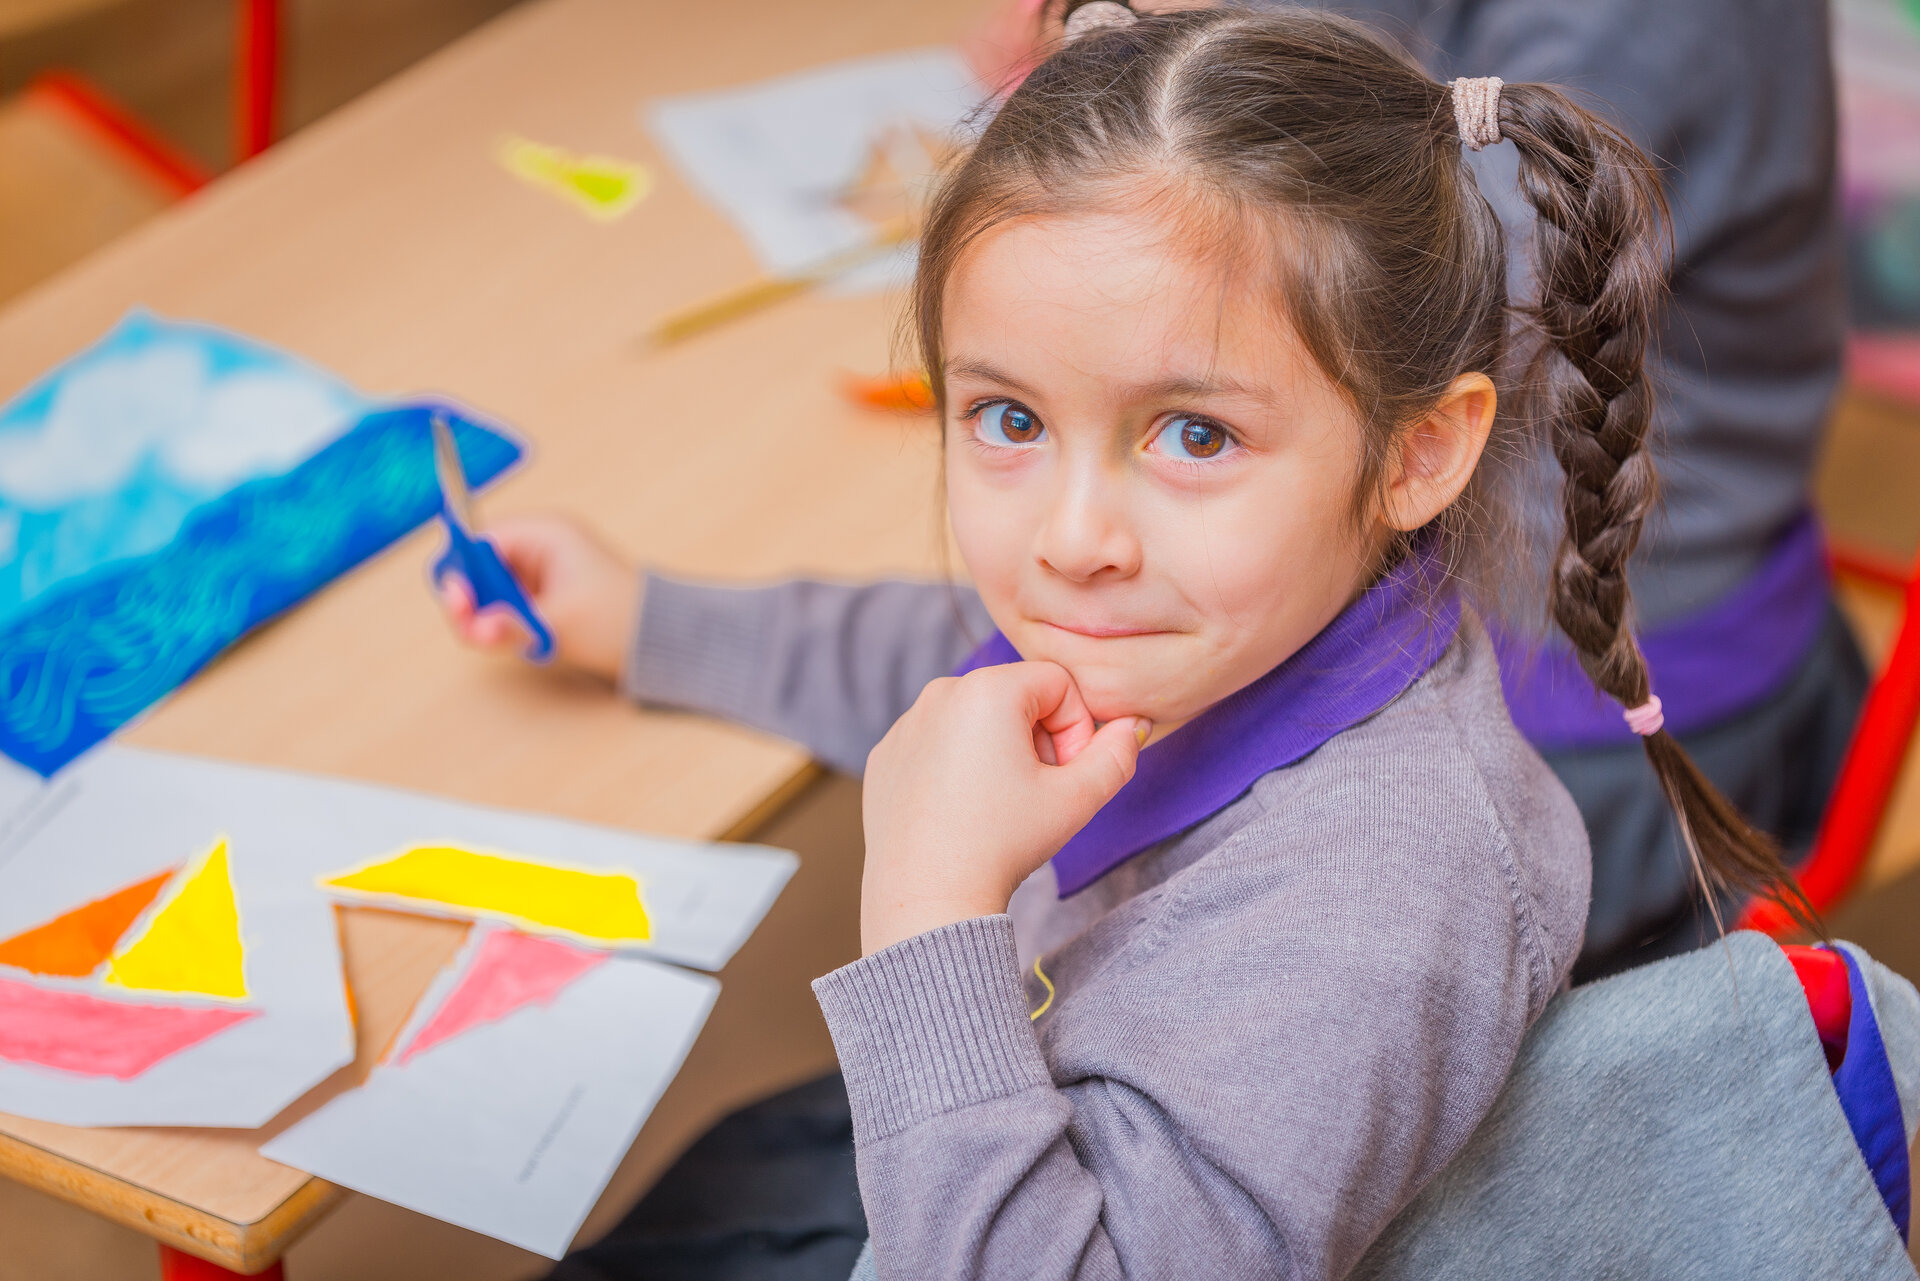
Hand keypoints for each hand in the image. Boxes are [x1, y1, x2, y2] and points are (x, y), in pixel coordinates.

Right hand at [435, 515, 638, 681]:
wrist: (662, 638)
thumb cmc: (621, 620)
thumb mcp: (560, 623)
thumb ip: (511, 625)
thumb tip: (474, 628)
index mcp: (545, 533)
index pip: (480, 541)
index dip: (464, 574)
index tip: (461, 607)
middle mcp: (541, 544)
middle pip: (480, 565)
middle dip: (473, 601)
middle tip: (477, 633)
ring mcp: (543, 569)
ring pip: (491, 588)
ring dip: (487, 615)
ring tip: (498, 641)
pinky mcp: (547, 593)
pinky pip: (508, 603)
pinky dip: (504, 622)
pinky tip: (514, 640)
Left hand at [859, 661, 1146, 954]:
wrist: (928, 896)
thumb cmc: (1003, 843)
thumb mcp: (1076, 799)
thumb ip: (1117, 754)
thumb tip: (1132, 725)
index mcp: (987, 688)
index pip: (1058, 684)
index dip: (1076, 730)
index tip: (1065, 778)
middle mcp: (940, 693)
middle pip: (1016, 697)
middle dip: (1038, 739)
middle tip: (1035, 793)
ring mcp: (907, 723)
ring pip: (975, 719)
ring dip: (998, 751)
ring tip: (997, 804)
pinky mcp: (886, 754)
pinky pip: (936, 743)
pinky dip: (955, 767)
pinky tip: (960, 811)